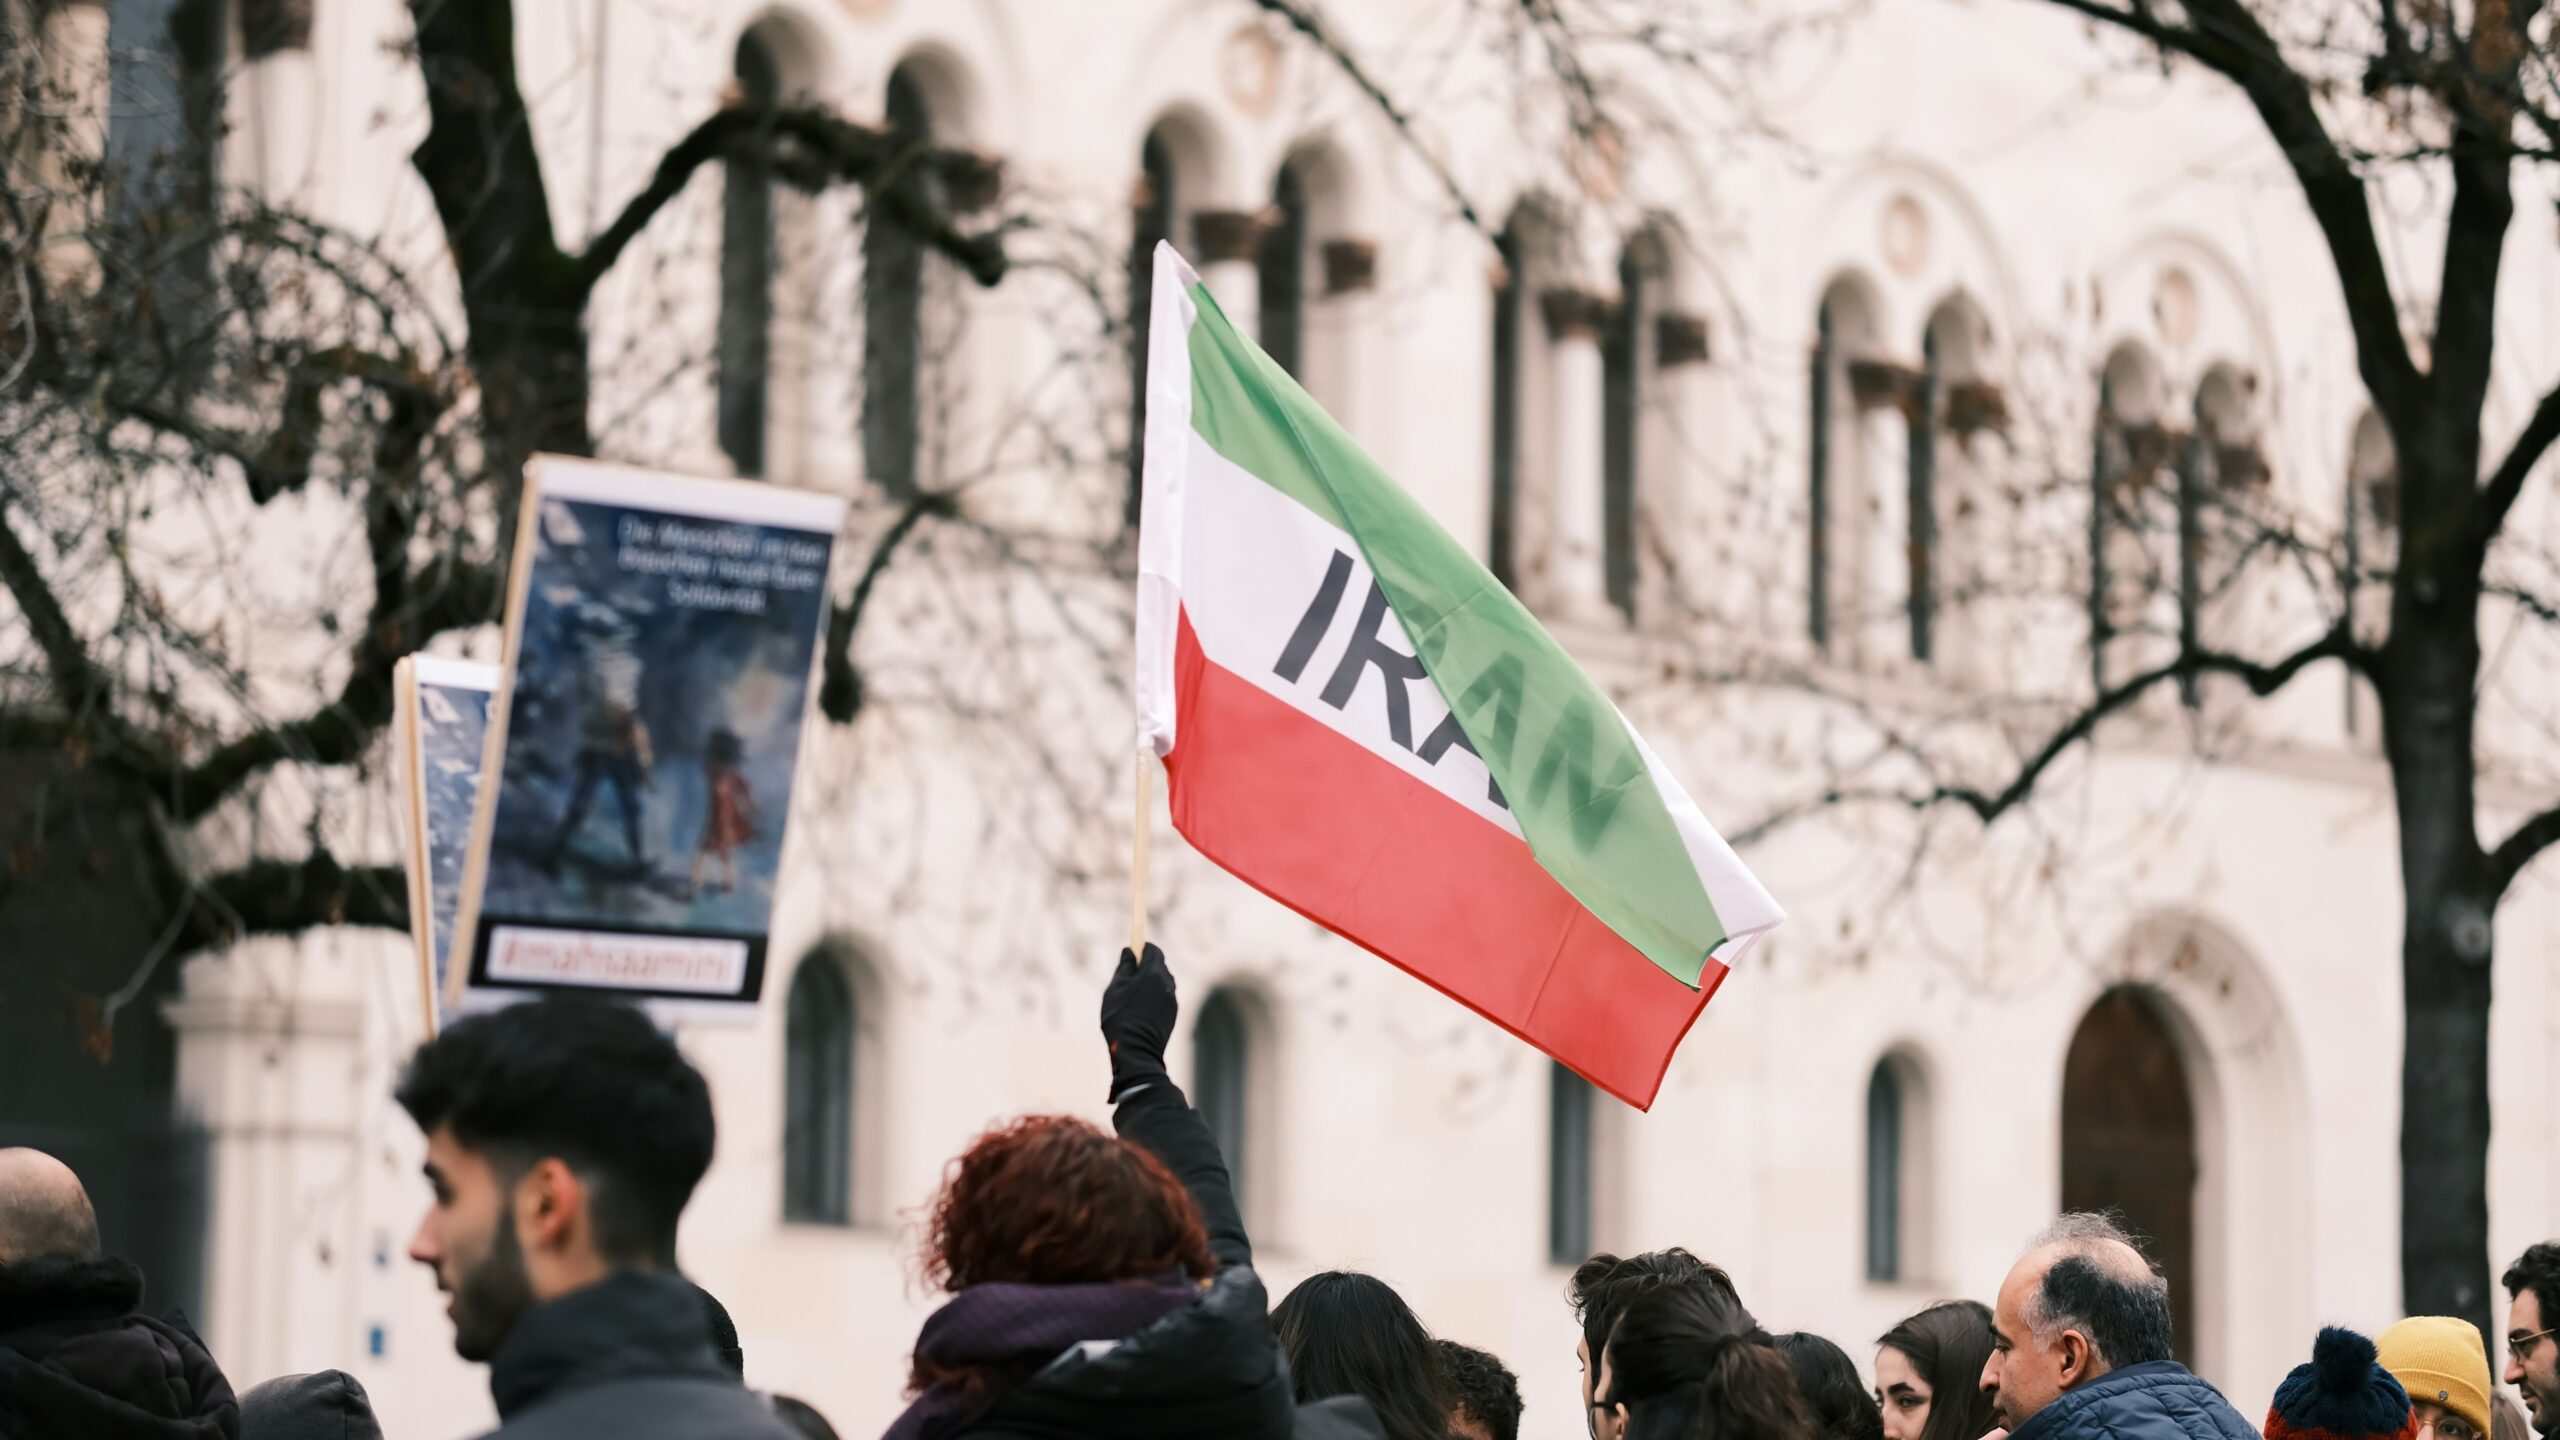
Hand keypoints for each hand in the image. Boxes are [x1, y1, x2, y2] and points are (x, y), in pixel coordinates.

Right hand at [1101, 944, 1177, 1100]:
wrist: (1136, 1051)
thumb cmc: (1122, 1017)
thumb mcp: (1116, 988)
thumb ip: (1125, 966)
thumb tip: (1129, 951)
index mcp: (1154, 973)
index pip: (1153, 950)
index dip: (1142, 947)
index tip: (1131, 952)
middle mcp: (1168, 984)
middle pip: (1158, 966)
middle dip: (1144, 967)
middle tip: (1126, 978)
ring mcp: (1172, 1000)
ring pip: (1160, 983)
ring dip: (1148, 984)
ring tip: (1130, 999)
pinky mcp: (1172, 1014)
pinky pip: (1162, 998)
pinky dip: (1152, 998)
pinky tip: (1139, 1012)